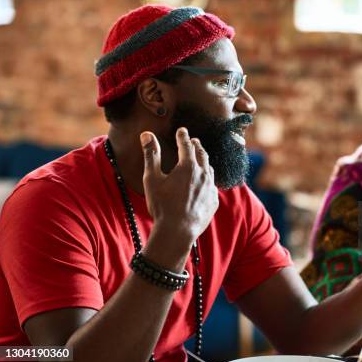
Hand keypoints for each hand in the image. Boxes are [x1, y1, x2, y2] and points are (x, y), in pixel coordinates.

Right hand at [140, 127, 218, 245]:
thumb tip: (147, 135)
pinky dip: (208, 180)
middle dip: (197, 146)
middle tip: (194, 141)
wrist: (177, 231)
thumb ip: (151, 155)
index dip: (183, 136)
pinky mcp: (214, 201)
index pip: (186, 145)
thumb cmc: (162, 205)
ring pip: (210, 169)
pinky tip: (206, 183)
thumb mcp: (152, 179)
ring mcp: (211, 188)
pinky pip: (213, 186)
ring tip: (201, 159)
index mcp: (188, 166)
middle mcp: (203, 174)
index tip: (182, 130)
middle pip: (202, 154)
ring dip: (205, 161)